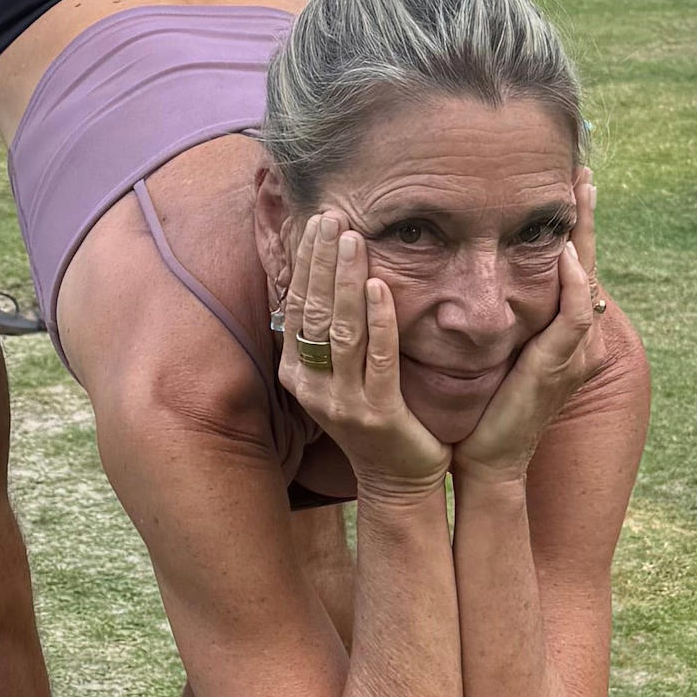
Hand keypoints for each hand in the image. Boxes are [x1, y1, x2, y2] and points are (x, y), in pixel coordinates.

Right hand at [274, 212, 448, 493]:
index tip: (318, 222)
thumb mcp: (341, 374)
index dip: (306, 263)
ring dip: (346, 280)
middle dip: (321, 260)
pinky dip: (379, 320)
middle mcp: (311, 388)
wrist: (399, 478)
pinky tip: (381, 286)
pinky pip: (377, 359)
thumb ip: (330, 335)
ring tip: (353, 239)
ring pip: (341, 331)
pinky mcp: (377, 414)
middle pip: (313, 312)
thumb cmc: (374, 416)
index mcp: (297, 374)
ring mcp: (342, 403)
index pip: (297, 307)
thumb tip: (322, 279)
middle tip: (332, 217)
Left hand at [456, 171, 604, 484]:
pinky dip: (571, 283)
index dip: (571, 228)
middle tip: (582, 174)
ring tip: (581, 196)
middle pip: (586, 265)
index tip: (567, 185)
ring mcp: (574, 353)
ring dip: (583, 237)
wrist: (487, 458)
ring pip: (587, 282)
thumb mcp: (492, 353)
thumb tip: (472, 278)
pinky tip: (564, 254)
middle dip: (585, 220)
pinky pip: (574, 316)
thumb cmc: (483, 410)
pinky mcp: (560, 367)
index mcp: (561, 334)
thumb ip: (495, 318)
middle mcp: (577, 339)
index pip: (570, 269)